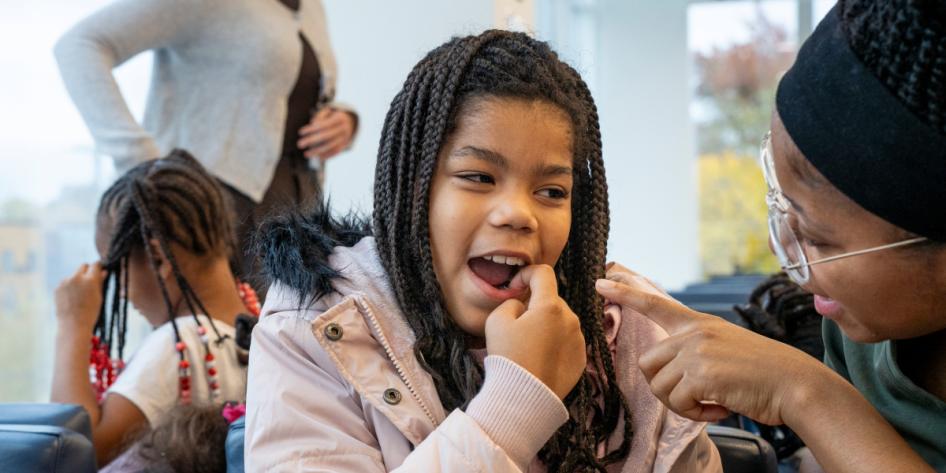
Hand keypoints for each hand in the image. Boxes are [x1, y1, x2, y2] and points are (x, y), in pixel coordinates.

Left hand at [54, 262, 106, 333]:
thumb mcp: (99, 297)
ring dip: (77, 280)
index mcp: (90, 280)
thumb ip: (100, 282)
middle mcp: (76, 278)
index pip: (95, 265)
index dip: (98, 267)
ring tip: (80, 295)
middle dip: (87, 270)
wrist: (73, 325)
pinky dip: (69, 287)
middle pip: (83, 266)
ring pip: (73, 275)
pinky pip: (65, 283)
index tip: (99, 270)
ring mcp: (65, 282)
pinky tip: (72, 299)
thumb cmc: (90, 312)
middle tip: (90, 280)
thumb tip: (103, 271)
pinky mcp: (57, 288)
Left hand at [297, 107, 355, 159]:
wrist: (350, 123)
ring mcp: (345, 137)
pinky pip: (336, 152)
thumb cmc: (332, 117)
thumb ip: (319, 116)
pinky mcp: (345, 145)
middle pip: (326, 136)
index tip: (300, 132)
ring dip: (317, 151)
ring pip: (330, 146)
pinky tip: (318, 157)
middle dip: (311, 140)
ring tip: (306, 154)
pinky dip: (327, 155)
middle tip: (299, 144)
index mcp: (339, 118)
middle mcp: (343, 128)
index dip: (311, 129)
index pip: (323, 124)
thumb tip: (313, 123)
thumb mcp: (327, 112)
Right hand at [485, 265, 585, 398]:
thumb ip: (511, 302)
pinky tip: (540, 358)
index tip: (515, 287)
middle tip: (517, 325)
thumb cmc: (508, 357)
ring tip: (529, 346)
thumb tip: (522, 304)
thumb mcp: (496, 321)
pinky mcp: (581, 358)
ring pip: (561, 320)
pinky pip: (568, 341)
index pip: (543, 273)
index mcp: (550, 306)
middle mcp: (570, 319)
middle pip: (551, 300)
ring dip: (547, 325)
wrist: (523, 399)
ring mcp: (578, 339)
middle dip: (535, 305)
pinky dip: (555, 343)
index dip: (526, 274)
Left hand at [595, 269, 830, 424]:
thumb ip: (694, 352)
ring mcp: (696, 351)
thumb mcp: (724, 348)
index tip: (601, 281)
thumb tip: (667, 375)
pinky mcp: (701, 374)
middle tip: (695, 399)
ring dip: (683, 405)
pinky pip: (678, 402)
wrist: (795, 384)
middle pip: (647, 364)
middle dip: (664, 389)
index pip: (655, 303)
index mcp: (699, 323)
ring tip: (713, 403)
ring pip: (660, 387)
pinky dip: (696, 415)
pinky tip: (721, 409)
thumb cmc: (762, 374)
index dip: (626, 293)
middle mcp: (694, 333)